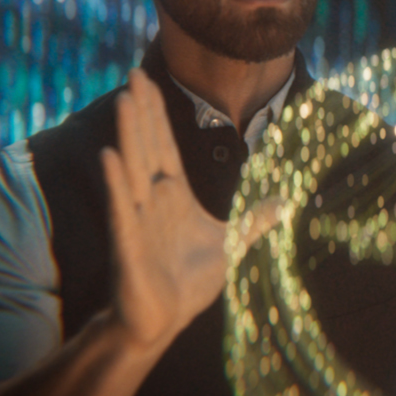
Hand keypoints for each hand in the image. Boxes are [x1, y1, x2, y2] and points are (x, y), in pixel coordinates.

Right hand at [100, 69, 278, 349]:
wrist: (160, 323)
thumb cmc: (187, 284)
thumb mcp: (229, 246)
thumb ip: (254, 221)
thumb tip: (285, 202)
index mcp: (172, 196)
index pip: (163, 145)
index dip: (156, 114)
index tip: (147, 80)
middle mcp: (151, 201)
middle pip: (146, 146)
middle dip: (141, 111)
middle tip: (134, 73)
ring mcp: (137, 220)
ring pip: (132, 168)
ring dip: (129, 134)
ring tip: (124, 100)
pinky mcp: (127, 244)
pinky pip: (122, 208)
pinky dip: (117, 183)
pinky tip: (109, 155)